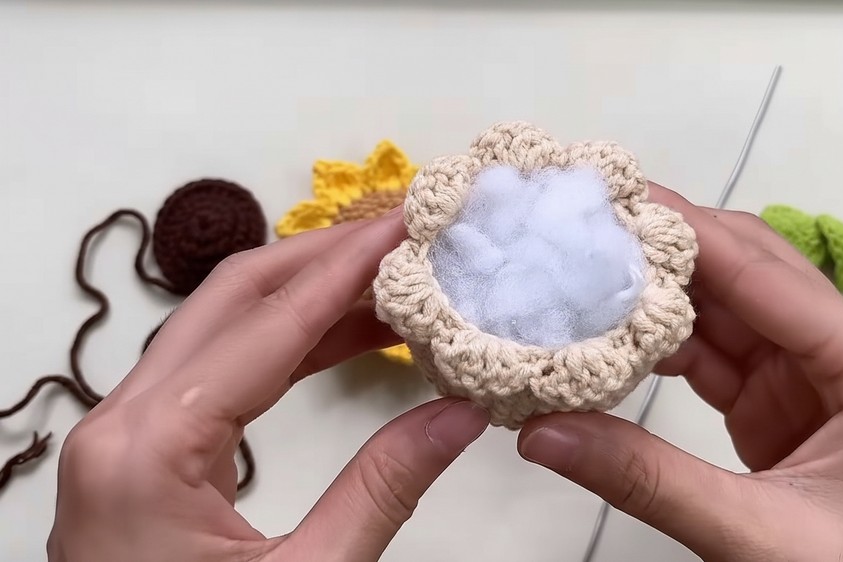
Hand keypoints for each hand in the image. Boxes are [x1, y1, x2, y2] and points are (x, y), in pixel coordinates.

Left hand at [47, 209, 489, 561]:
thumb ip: (383, 490)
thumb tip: (463, 413)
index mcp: (151, 447)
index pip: (269, 323)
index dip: (349, 266)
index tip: (411, 222)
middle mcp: (121, 421)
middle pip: (231, 298)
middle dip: (324, 255)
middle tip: (406, 233)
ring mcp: (121, 435)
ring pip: (220, 328)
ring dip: (306, 297)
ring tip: (392, 282)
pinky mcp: (138, 455)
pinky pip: (214, 372)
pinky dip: (282, 345)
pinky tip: (342, 340)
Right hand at [517, 182, 842, 560]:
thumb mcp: (757, 535)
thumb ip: (647, 480)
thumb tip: (540, 431)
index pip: (770, 278)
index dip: (691, 233)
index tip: (618, 195)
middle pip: (753, 275)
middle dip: (672, 251)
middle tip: (590, 225)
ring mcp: (818, 373)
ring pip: (731, 309)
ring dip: (662, 296)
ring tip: (587, 273)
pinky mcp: (783, 399)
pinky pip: (719, 354)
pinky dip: (667, 346)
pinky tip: (616, 336)